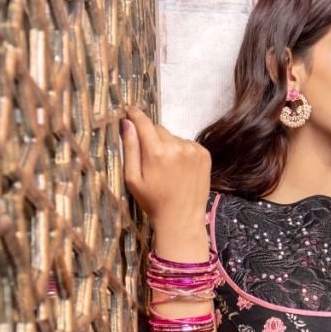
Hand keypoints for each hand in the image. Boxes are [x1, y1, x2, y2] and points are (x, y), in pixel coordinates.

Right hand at [120, 104, 211, 227]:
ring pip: (173, 137)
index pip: (144, 122)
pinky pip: (187, 143)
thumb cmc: (153, 202)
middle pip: (159, 129)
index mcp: (156, 152)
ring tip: (168, 168)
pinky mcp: (204, 154)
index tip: (130, 112)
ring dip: (168, 145)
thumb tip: (126, 122)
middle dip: (152, 138)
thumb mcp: (133, 179)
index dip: (135, 116)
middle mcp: (177, 146)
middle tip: (151, 158)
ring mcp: (193, 149)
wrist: (182, 219)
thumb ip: (130, 149)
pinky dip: (182, 151)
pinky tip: (180, 169)